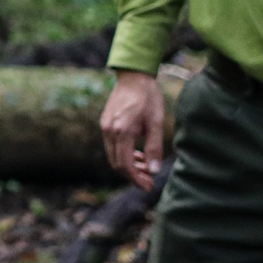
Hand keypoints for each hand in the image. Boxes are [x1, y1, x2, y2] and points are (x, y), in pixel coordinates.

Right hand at [100, 69, 167, 191]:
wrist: (134, 75)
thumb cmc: (148, 97)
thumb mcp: (157, 122)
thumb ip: (154, 147)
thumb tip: (154, 170)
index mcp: (122, 131)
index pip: (125, 165)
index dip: (136, 179)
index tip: (149, 186)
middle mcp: (109, 131)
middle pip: (117, 164)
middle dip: (133, 176)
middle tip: (150, 181)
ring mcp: (105, 127)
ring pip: (113, 156)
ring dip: (128, 166)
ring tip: (146, 168)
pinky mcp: (105, 124)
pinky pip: (112, 146)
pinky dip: (123, 155)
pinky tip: (137, 154)